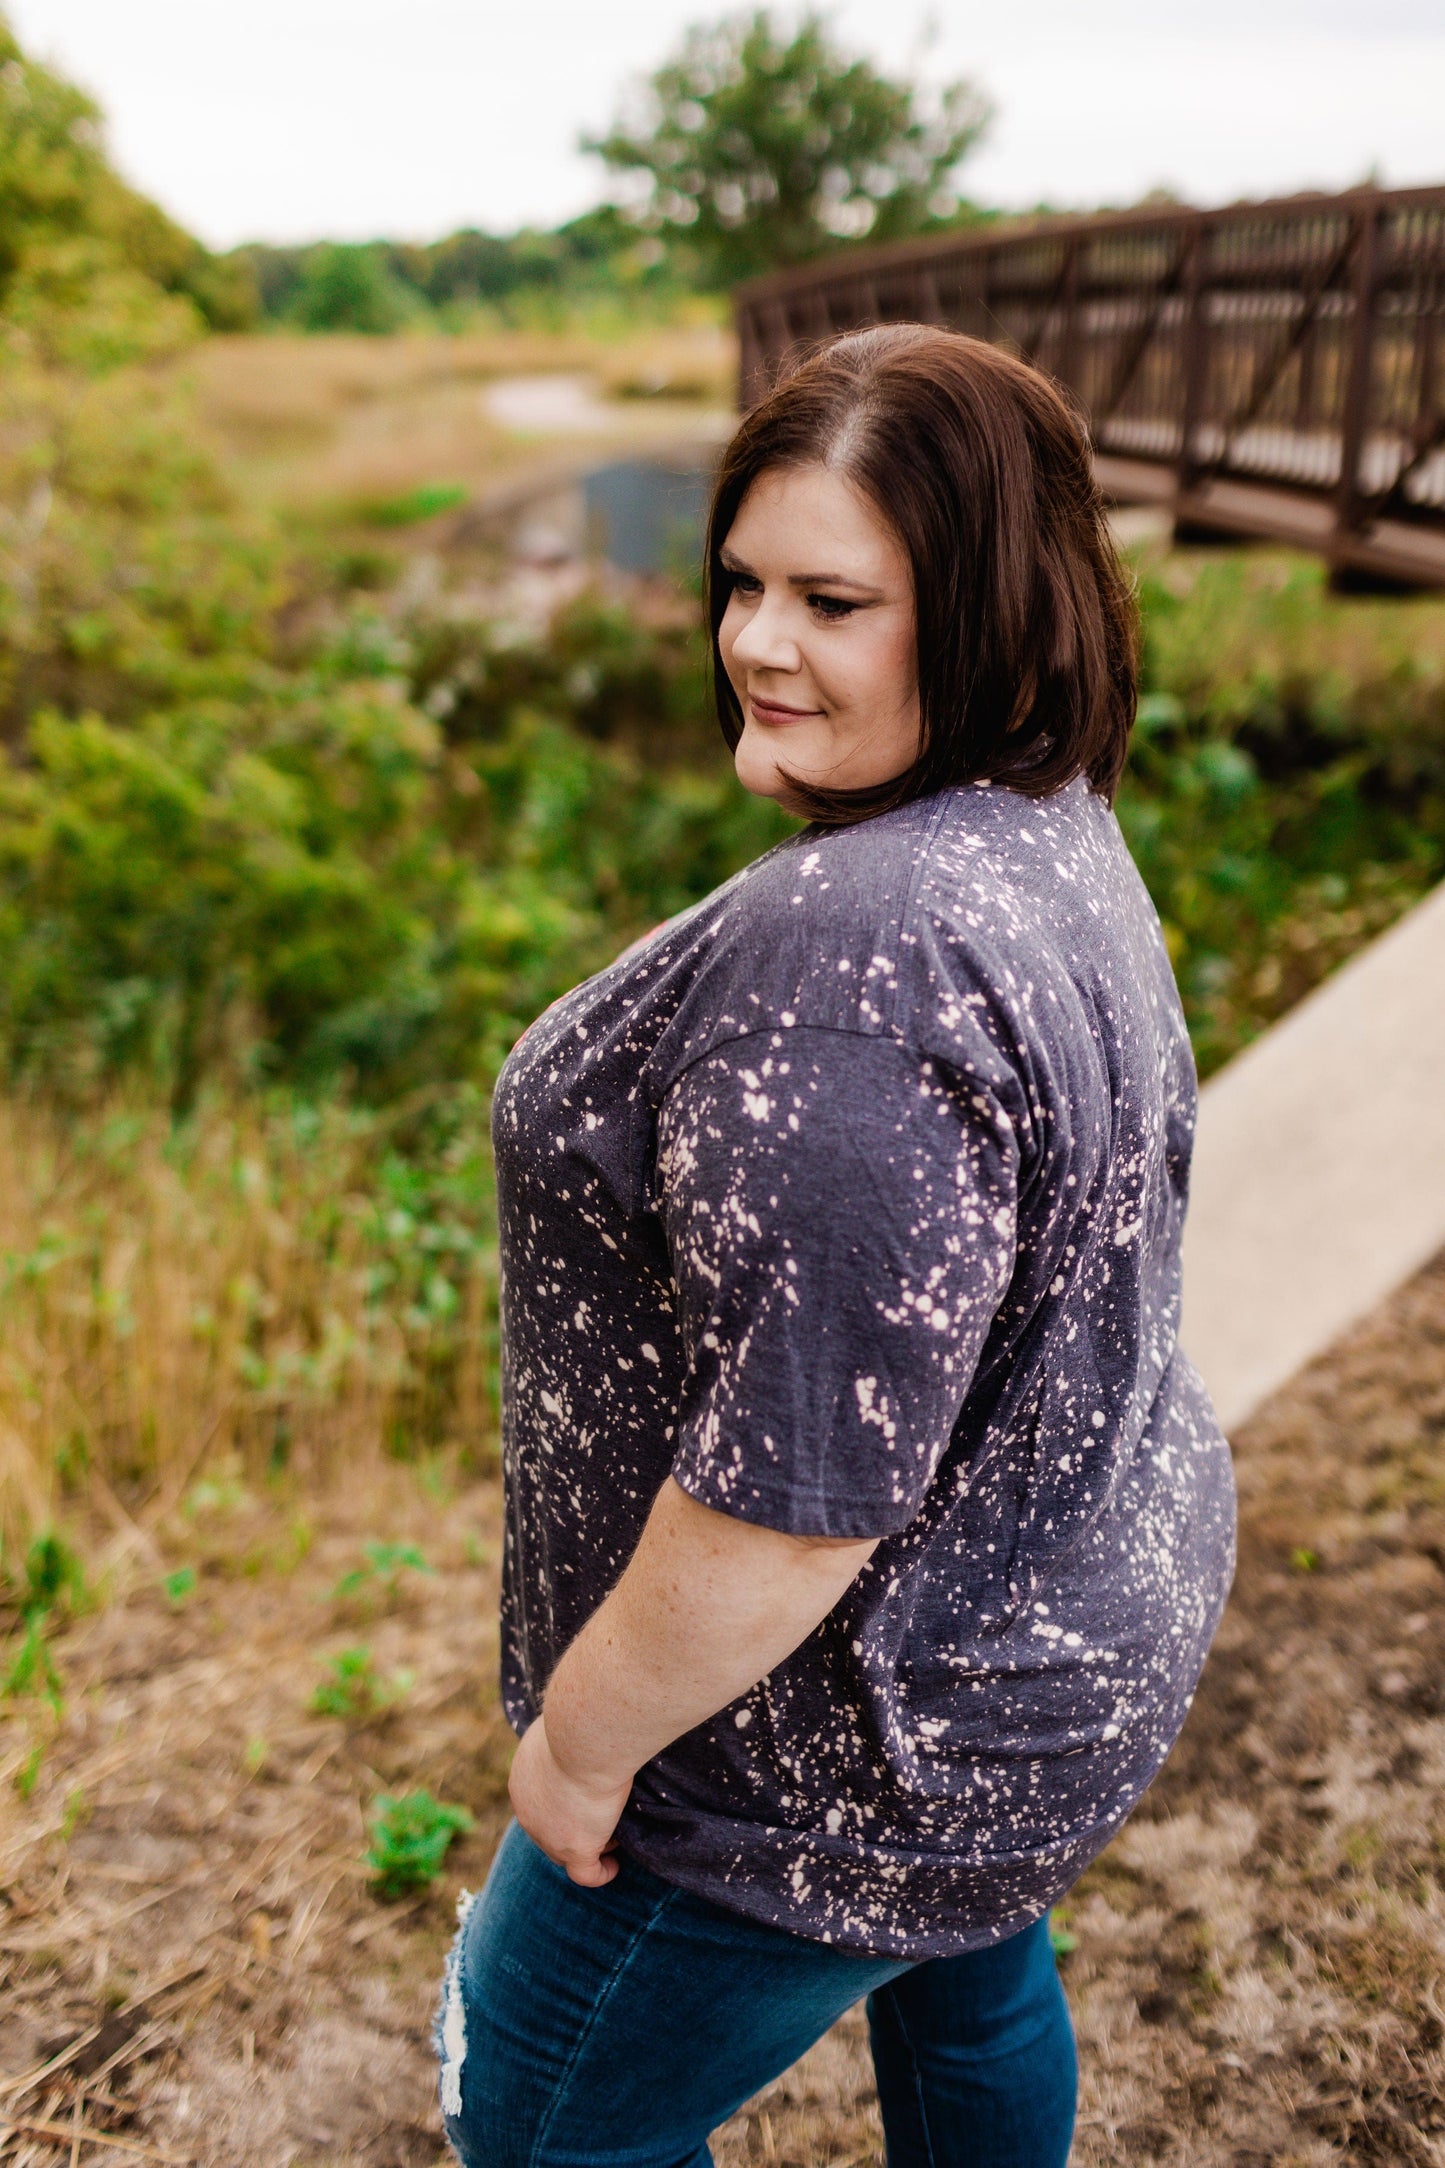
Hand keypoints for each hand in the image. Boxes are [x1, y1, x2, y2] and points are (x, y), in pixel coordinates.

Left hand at [508, 1711, 632, 1886]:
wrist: (583, 1736)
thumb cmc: (577, 1719)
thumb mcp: (559, 1720)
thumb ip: (562, 1731)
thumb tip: (577, 1717)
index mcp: (522, 1781)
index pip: (538, 1803)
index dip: (561, 1803)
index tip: (585, 1796)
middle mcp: (527, 1812)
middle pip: (548, 1831)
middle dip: (574, 1827)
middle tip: (602, 1817)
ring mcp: (548, 1835)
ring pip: (566, 1854)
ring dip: (588, 1847)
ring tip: (612, 1838)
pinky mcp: (575, 1849)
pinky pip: (587, 1874)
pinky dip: (601, 1872)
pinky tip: (614, 1864)